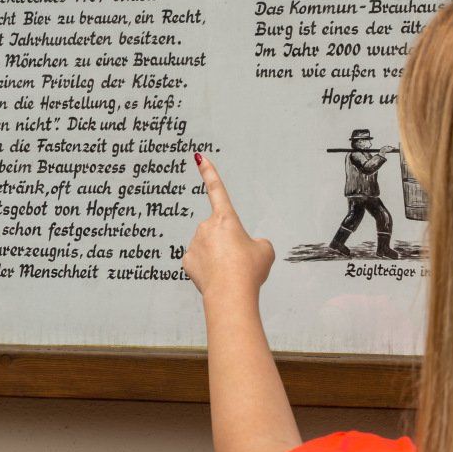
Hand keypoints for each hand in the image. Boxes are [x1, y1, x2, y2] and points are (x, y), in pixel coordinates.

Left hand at [183, 153, 274, 300]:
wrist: (231, 294)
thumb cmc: (248, 271)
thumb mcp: (265, 251)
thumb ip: (256, 243)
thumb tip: (246, 248)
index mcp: (226, 218)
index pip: (217, 189)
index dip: (209, 172)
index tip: (199, 157)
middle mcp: (206, 226)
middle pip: (220, 232)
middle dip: (228, 244)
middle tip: (239, 262)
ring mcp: (194, 244)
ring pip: (209, 248)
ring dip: (219, 258)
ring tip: (230, 273)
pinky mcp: (187, 261)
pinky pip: (200, 262)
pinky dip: (208, 270)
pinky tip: (216, 278)